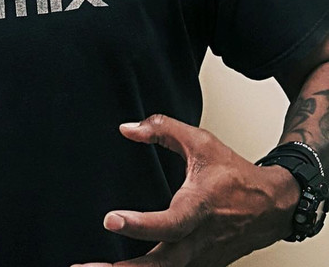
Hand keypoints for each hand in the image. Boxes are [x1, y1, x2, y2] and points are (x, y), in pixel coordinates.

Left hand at [71, 114, 299, 266]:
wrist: (271, 206)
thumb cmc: (235, 174)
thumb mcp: (200, 141)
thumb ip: (162, 129)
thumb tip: (126, 129)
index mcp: (199, 209)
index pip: (169, 224)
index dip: (139, 224)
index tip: (110, 220)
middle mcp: (198, 240)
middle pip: (159, 266)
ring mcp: (199, 258)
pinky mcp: (198, 264)